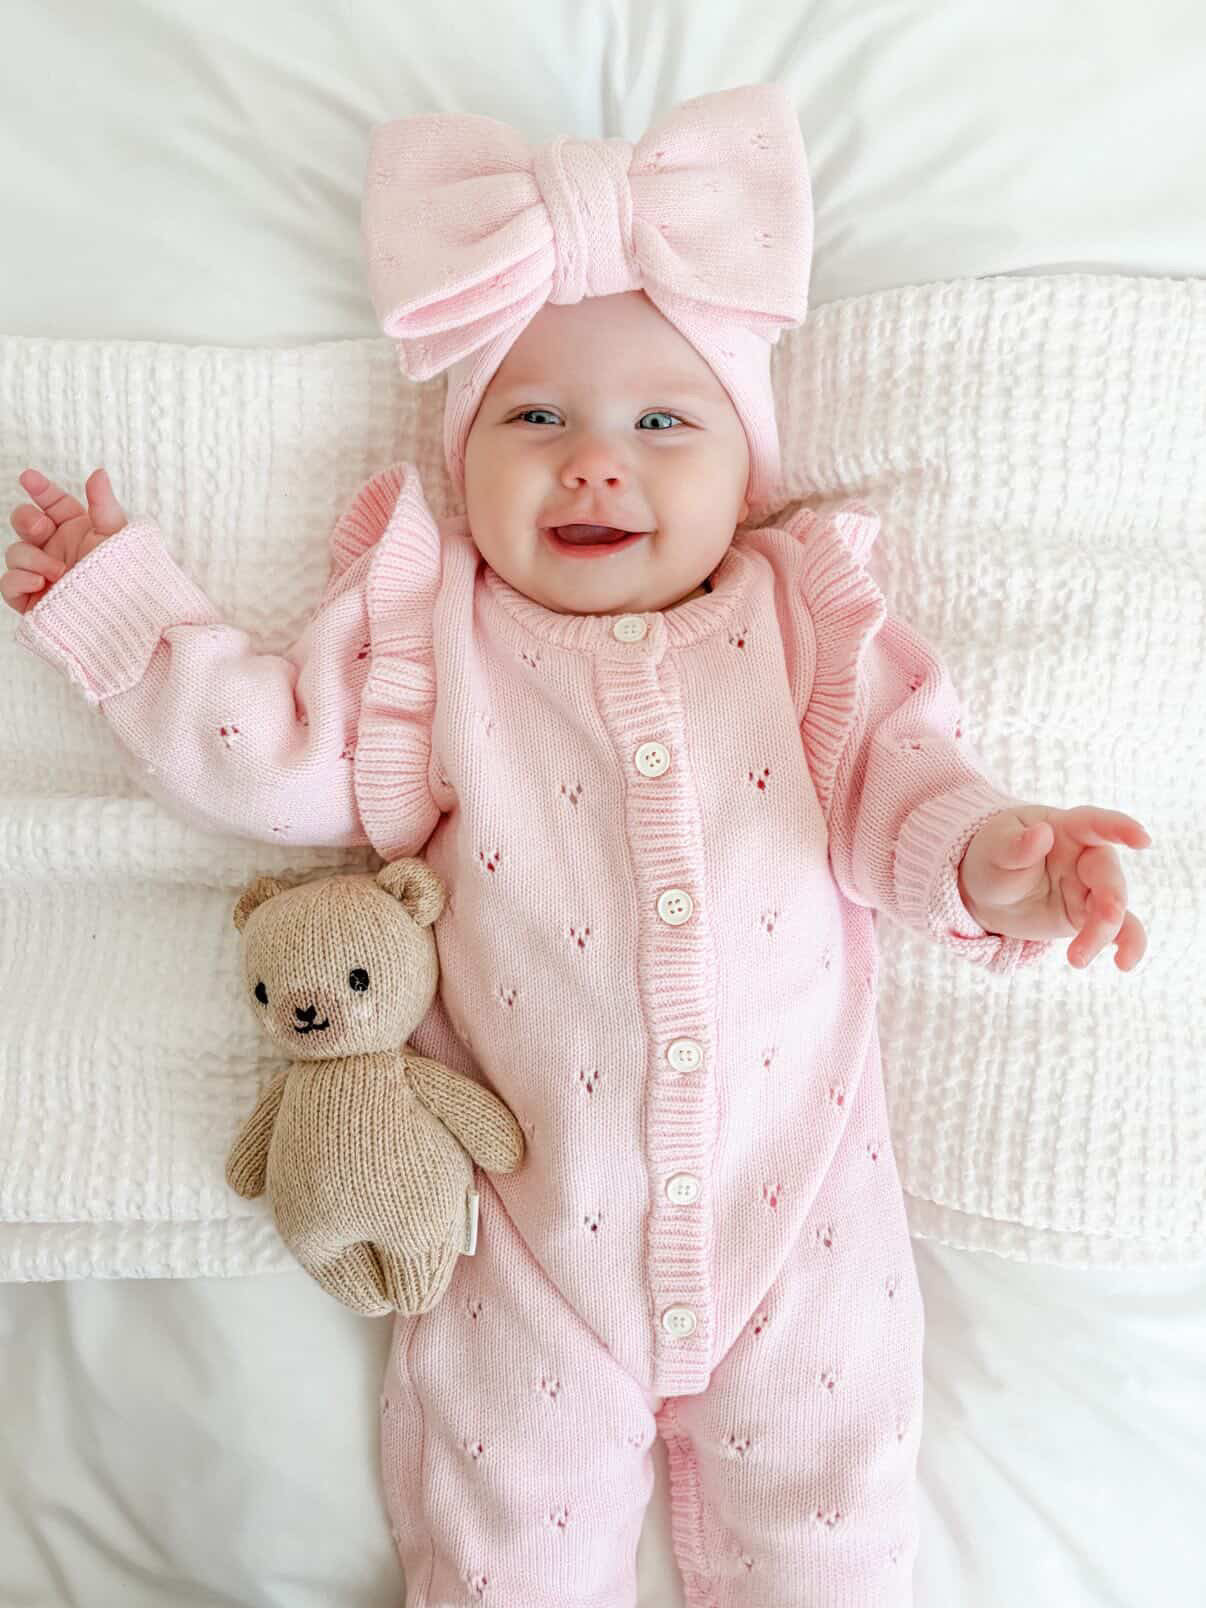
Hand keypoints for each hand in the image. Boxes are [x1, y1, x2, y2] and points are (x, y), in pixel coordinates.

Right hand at [3, 467, 127, 614]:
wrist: (126, 618)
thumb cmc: (126, 577)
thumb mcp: (116, 537)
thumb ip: (103, 504)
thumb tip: (99, 472)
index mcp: (76, 529)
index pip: (52, 502)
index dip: (39, 488)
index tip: (29, 477)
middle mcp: (55, 548)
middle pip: (24, 522)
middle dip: (26, 518)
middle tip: (42, 527)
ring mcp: (41, 573)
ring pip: (15, 553)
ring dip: (33, 558)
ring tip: (59, 571)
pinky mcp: (32, 599)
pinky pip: (8, 584)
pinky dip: (18, 580)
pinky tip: (39, 582)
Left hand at [956, 804, 1150, 970]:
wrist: (988, 893)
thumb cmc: (994, 859)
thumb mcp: (995, 850)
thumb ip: (1016, 846)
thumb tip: (1042, 833)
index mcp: (1064, 829)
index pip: (1095, 824)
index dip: (1120, 828)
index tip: (1142, 839)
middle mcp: (1085, 856)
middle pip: (1108, 875)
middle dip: (1110, 901)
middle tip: (1106, 920)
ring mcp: (1090, 888)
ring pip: (1113, 908)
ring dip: (1103, 933)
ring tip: (1077, 959)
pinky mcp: (1088, 915)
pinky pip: (1118, 929)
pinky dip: (1127, 944)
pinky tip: (1124, 963)